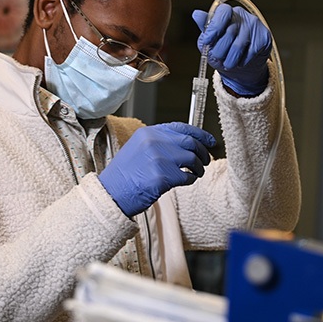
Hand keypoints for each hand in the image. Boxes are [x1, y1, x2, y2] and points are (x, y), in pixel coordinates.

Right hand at [98, 123, 215, 216]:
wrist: (112, 194)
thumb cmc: (124, 176)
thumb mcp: (138, 149)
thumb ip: (159, 143)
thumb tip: (186, 144)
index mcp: (148, 133)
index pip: (181, 127)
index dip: (200, 134)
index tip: (210, 140)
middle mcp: (154, 142)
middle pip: (190, 142)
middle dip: (203, 152)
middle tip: (205, 160)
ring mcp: (159, 159)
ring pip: (192, 159)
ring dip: (198, 167)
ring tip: (196, 173)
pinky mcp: (163, 177)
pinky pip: (187, 176)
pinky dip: (191, 179)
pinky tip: (186, 181)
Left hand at [192, 4, 271, 95]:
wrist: (242, 65)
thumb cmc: (224, 49)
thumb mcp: (211, 40)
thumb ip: (206, 28)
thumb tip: (196, 14)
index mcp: (227, 13)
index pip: (222, 12)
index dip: (214, 28)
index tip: (208, 41)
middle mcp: (241, 16)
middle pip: (229, 32)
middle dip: (220, 50)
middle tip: (218, 57)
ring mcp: (254, 25)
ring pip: (239, 45)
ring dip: (230, 60)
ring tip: (228, 63)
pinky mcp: (264, 37)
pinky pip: (250, 52)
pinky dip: (242, 61)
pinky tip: (240, 61)